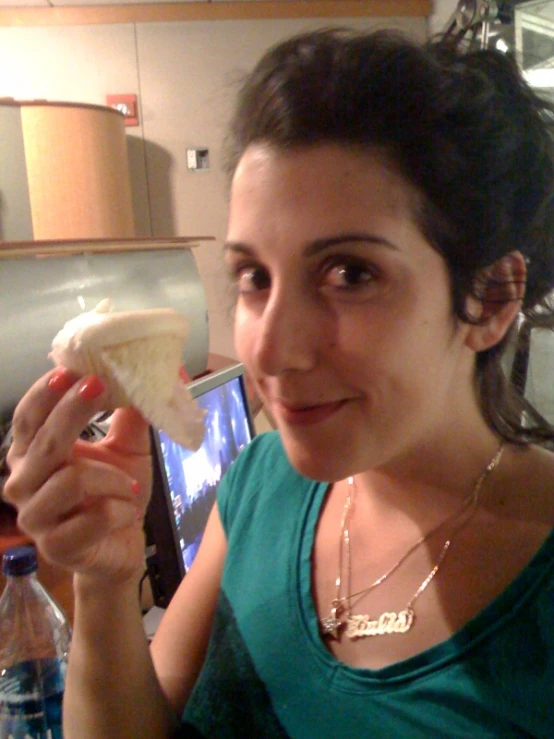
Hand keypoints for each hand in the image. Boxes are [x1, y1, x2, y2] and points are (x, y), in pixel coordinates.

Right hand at [3, 367, 151, 583]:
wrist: (122, 544)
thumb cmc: (115, 491)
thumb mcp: (126, 448)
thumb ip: (131, 414)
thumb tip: (153, 373)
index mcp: (33, 453)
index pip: (27, 418)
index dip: (45, 393)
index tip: (70, 371)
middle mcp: (24, 482)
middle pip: (44, 442)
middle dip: (72, 411)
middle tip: (99, 386)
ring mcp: (36, 517)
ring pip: (71, 480)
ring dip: (110, 477)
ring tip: (128, 484)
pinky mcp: (56, 547)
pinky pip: (92, 517)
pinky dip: (118, 508)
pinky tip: (125, 509)